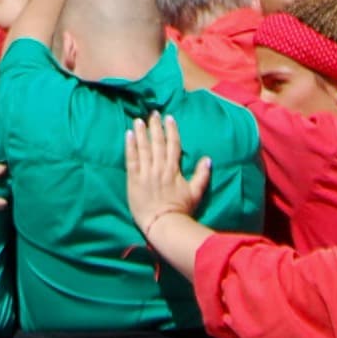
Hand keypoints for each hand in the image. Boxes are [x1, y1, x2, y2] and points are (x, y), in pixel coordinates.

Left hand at [123, 111, 208, 232]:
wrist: (164, 224)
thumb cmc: (181, 210)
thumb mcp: (195, 193)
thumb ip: (202, 175)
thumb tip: (208, 159)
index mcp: (174, 170)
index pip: (173, 145)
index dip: (171, 130)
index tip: (169, 118)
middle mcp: (160, 168)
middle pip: (158, 143)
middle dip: (155, 127)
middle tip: (153, 113)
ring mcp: (146, 173)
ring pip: (143, 148)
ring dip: (142, 132)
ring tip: (139, 119)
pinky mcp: (134, 179)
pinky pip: (131, 159)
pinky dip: (130, 146)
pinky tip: (128, 135)